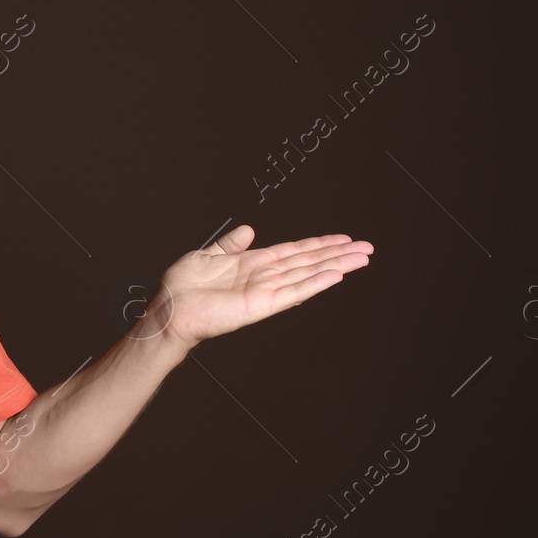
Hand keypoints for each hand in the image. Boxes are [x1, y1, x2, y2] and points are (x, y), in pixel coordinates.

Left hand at [142, 225, 371, 349]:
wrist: (170, 308)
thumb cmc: (183, 286)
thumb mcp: (208, 255)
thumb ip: (230, 245)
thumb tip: (247, 230)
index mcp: (254, 264)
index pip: (295, 251)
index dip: (319, 244)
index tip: (343, 238)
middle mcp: (265, 277)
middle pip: (310, 261)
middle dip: (338, 253)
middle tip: (367, 247)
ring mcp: (267, 291)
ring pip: (309, 274)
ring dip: (336, 265)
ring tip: (361, 258)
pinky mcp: (262, 304)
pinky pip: (294, 291)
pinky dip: (316, 283)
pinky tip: (336, 275)